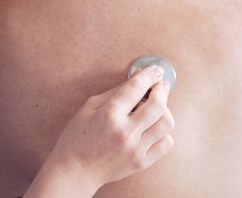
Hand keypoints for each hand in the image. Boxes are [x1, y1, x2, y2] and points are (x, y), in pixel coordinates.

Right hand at [25, 66, 173, 196]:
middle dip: (162, 89)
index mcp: (109, 115)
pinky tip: (154, 127)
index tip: (155, 70)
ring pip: (166, 123)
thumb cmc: (77, 137)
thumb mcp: (88, 108)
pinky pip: (166, 143)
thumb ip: (113, 92)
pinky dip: (164, 132)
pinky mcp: (141, 162)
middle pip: (157, 104)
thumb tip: (136, 79)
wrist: (75, 170)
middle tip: (160, 85)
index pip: (136, 88)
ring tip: (157, 107)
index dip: (149, 75)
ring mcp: (135, 149)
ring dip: (165, 110)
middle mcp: (125, 132)